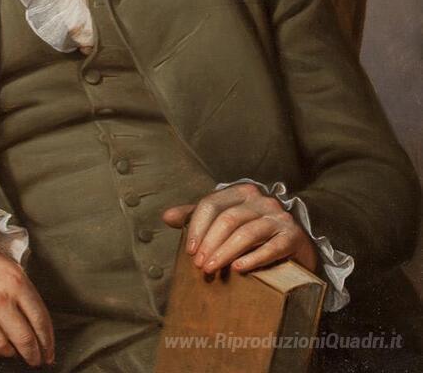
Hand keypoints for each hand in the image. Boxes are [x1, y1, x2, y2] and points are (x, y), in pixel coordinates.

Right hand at [0, 245, 54, 366]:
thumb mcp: (11, 266)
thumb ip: (25, 291)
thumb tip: (37, 320)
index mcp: (17, 283)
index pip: (40, 320)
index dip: (47, 341)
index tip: (49, 352)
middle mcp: (0, 301)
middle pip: (25, 339)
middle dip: (34, 355)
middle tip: (36, 360)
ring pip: (3, 348)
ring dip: (12, 353)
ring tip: (14, 352)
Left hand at [162, 183, 318, 274]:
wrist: (296, 245)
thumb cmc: (255, 232)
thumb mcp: (226, 219)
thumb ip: (197, 216)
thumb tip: (166, 217)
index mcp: (242, 191)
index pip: (212, 203)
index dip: (197, 226)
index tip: (189, 250)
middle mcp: (262, 199)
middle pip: (228, 219)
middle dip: (209, 243)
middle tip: (199, 265)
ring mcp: (279, 217)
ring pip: (247, 233)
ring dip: (225, 252)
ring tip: (211, 269)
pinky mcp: (293, 236)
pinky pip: (271, 247)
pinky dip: (253, 259)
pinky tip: (238, 269)